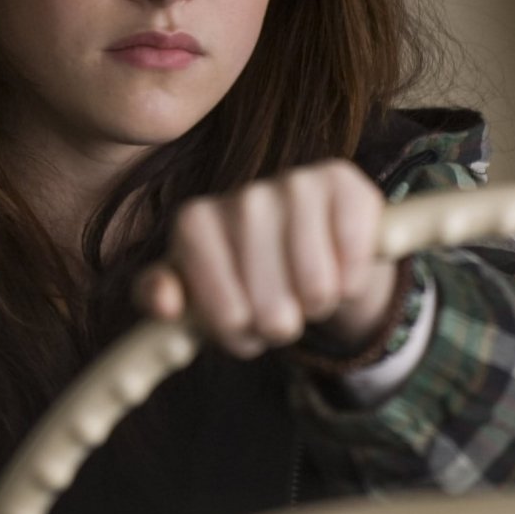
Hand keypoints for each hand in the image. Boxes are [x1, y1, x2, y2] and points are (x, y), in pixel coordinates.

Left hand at [133, 160, 401, 358]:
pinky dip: (351, 279)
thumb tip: (164, 304)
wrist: (311, 252)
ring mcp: (293, 183)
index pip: (215, 297)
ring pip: (315, 280)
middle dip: (277, 325)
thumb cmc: (244, 280)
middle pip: (267, 296)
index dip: (233, 325)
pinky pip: (351, 250)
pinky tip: (341, 274)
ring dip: (317, 305)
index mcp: (195, 223)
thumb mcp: (197, 295)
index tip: (241, 331)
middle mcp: (242, 196)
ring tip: (310, 299)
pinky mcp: (341, 181)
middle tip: (280, 322)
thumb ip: (163, 298)